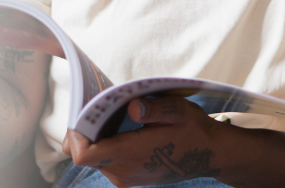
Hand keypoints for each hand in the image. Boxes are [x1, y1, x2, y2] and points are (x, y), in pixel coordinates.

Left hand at [63, 96, 228, 186]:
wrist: (209, 154)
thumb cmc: (193, 129)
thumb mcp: (179, 111)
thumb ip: (156, 109)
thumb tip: (134, 107)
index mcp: (130, 154)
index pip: (84, 154)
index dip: (75, 135)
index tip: (81, 114)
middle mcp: (122, 171)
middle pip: (83, 153)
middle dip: (84, 130)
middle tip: (95, 107)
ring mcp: (123, 177)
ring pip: (93, 157)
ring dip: (95, 136)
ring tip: (110, 115)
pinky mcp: (126, 177)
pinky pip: (103, 161)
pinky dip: (105, 144)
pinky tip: (120, 128)